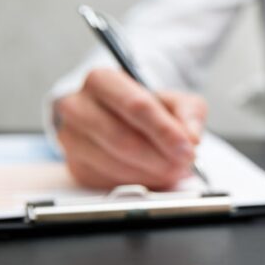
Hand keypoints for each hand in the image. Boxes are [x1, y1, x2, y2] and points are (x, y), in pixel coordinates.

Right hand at [54, 68, 207, 189]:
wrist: (121, 120)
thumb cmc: (146, 108)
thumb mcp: (175, 101)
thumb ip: (189, 113)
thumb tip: (192, 137)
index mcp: (102, 81)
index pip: (135, 106)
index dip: (164, 131)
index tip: (187, 148)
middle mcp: (78, 107)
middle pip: (122, 139)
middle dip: (160, 157)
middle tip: (184, 163)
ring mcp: (72, 139)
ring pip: (115, 164)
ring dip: (152, 173)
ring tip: (173, 169)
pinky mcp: (76, 166)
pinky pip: (109, 182)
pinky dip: (138, 184)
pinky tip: (153, 175)